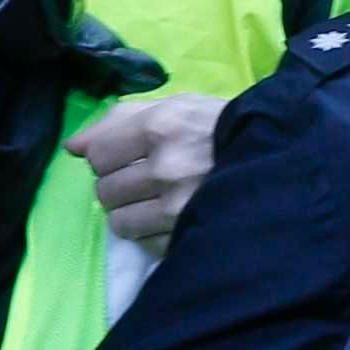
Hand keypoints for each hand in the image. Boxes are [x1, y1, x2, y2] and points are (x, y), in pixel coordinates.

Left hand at [68, 94, 222, 250]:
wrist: (277, 157)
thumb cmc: (217, 128)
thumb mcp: (173, 106)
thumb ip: (118, 120)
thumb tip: (71, 147)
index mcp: (159, 127)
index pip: (97, 155)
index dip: (107, 158)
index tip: (127, 157)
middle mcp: (165, 168)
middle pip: (105, 191)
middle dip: (118, 186)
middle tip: (143, 181)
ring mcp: (178, 207)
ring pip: (120, 222)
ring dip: (132, 213)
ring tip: (155, 202)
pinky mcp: (189, 235)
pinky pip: (145, 242)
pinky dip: (152, 233)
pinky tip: (171, 218)